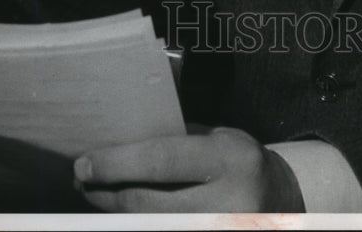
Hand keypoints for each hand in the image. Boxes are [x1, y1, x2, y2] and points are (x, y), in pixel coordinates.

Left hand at [73, 125, 304, 212]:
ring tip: (94, 192)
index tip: (84, 163)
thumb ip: (177, 141)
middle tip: (81, 178)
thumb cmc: (239, 160)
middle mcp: (225, 202)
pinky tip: (121, 208)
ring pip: (148, 224)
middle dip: (106, 191)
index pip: (162, 161)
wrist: (279, 201)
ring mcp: (215, 230)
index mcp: (229, 159)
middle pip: (147, 202)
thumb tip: (121, 143)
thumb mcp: (218, 138)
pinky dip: (136, 221)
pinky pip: (160, 231)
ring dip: (115, 209)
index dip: (117, 163)